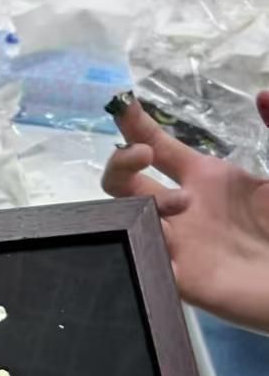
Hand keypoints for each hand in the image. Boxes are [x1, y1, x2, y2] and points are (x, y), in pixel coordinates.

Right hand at [102, 90, 268, 332]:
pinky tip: (153, 234)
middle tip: (142, 155)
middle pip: (126, 182)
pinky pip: (142, 259)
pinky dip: (136, 244)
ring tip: (181, 203)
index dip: (136, 125)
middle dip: (121, 161)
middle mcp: (185, 209)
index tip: (122, 106)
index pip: (160, 147)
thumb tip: (259, 95)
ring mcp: (179, 245)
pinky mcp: (180, 280)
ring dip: (135, 202)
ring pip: (126, 218)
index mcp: (208, 179)